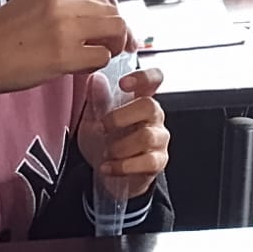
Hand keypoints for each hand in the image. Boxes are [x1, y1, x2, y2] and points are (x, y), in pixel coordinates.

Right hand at [0, 0, 134, 98]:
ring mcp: (64, 26)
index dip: (110, 18)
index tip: (109, 33)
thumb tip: (103, 21)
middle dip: (117, 34)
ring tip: (91, 58)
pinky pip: (101, 57)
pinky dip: (95, 65)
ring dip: (110, 48)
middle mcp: (62, 0)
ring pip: (116, 32)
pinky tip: (77, 68)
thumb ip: (66, 7)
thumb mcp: (34, 6)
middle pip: (114, 14)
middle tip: (108, 49)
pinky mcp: (64, 53)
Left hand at [79, 68, 169, 198]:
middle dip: (120, 118)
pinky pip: (147, 162)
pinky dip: (122, 166)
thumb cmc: (103, 142)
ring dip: (119, 147)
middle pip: (150, 106)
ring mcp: (159, 138)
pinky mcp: (158, 161)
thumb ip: (96, 99)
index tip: (123, 83)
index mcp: (139, 99)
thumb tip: (95, 79)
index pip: (153, 79)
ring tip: (106, 153)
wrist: (107, 174)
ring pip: (146, 137)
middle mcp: (154, 117)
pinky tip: (109, 167)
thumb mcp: (92, 119)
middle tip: (101, 128)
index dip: (143, 77)